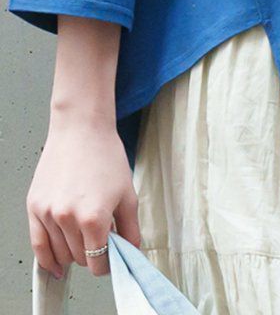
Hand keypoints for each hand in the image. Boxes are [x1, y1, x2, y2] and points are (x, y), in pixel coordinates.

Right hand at [26, 112, 139, 278]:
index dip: (108, 263)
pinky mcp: (34, 207)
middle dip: (93, 253)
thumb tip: (130, 252)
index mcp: (94, 217)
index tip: (112, 258)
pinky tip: (56, 265)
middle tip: (101, 237)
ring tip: (84, 234)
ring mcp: (48, 213)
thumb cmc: (106, 156)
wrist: (81, 130)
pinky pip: (37, 245)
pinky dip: (47, 258)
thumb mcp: (128, 194)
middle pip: (80, 258)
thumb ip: (131, 229)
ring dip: (73, 252)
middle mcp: (67, 218)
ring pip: (60, 254)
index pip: (99, 262)